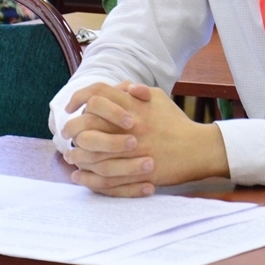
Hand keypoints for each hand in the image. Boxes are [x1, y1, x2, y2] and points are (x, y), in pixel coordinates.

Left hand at [62, 82, 228, 196]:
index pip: (97, 93)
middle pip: (88, 122)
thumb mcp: (159, 99)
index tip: (71, 106)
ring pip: (92, 152)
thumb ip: (137, 91)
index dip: (79, 97)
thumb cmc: (176, 123)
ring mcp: (131, 150)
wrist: (196, 149)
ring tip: (71, 156)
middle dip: (72, 127)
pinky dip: (88, 178)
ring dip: (77, 154)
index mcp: (133, 106)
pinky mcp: (135, 172)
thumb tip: (120, 87)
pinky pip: (104, 177)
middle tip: (67, 133)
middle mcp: (129, 126)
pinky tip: (80, 177)